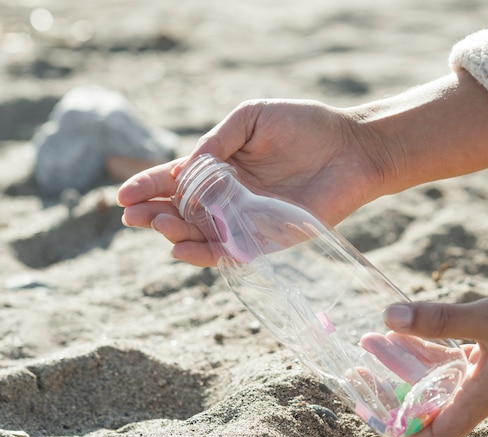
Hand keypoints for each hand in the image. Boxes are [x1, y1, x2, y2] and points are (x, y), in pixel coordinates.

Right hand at [117, 99, 390, 265]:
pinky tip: (183, 249)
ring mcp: (247, 220)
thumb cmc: (304, 126)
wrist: (351, 147)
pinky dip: (206, 254)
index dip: (148, 186)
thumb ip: (217, 141)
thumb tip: (185, 169)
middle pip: (182, 211)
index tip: (123, 194)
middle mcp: (229, 196)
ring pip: (201, 234)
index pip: (176, 180)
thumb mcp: (251, 118)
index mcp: (222, 167)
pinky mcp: (269, 239)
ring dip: (176, 233)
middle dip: (154, 213)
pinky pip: (232, 252)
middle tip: (133, 215)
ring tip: (159, 225)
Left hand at [382, 210, 487, 436]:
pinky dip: (425, 350)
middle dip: (392, 394)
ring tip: (371, 342)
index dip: (402, 434)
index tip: (371, 417)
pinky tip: (402, 331)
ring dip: (404, 366)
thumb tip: (390, 317)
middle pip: (430, 409)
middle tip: (359, 373)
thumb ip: (439, 320)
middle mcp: (486, 392)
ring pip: (437, 380)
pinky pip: (450, 360)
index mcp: (486, 396)